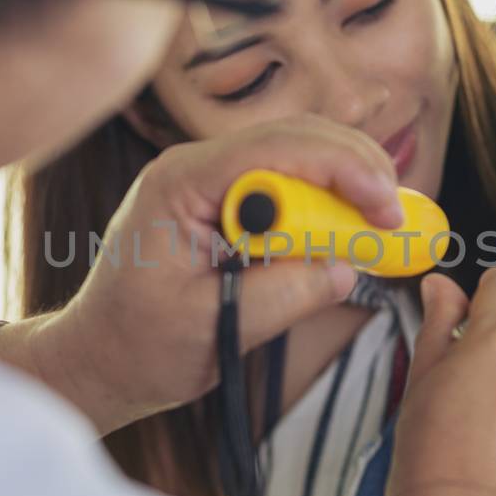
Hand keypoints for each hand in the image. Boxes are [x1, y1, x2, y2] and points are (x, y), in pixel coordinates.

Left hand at [0, 115, 402, 433]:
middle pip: (295, 137)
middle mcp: (195, 168)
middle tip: (397, 218)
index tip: (384, 210)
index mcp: (179, 184)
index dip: (341, 170)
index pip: (275, 148)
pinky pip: (287, 183)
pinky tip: (351, 227)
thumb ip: (281, 296)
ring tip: (382, 224)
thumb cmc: (138, 346)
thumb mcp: (212, 329)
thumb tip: (345, 269)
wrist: (98, 359)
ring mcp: (210, 181)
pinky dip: (326, 200)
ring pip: (297, 153)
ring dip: (345, 181)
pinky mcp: (226, 204)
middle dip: (356, 167)